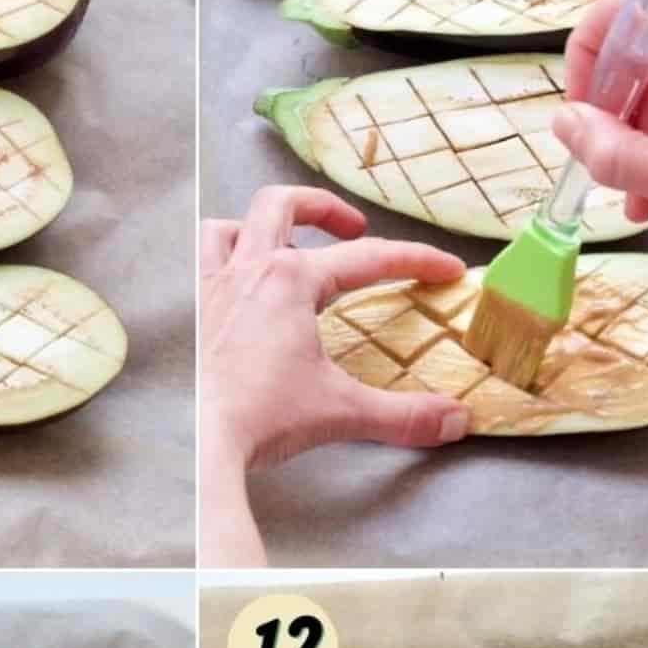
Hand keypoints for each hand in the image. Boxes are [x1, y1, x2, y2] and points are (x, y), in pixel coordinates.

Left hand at [201, 185, 470, 565]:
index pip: (368, 259)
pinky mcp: (191, 316)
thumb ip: (404, 414)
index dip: (414, 260)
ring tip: (287, 245)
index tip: (444, 269)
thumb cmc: (261, 416)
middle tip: (354, 228)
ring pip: (231, 226)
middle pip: (283, 206)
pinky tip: (239, 286)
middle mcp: (248, 271)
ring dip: (260, 226)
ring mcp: (213, 290)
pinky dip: (221, 261)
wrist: (200, 441)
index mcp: (291, 281)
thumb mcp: (342, 411)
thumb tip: (456, 418)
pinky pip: (200, 265)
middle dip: (325, 209)